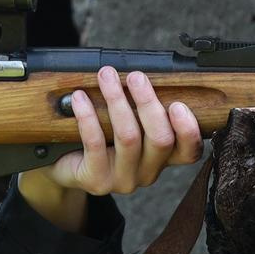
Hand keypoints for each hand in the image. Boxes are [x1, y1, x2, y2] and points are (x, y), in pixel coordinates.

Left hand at [16, 66, 203, 231]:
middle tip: (136, 77)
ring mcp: (123, 180)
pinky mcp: (97, 180)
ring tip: (106, 76)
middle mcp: (148, 173)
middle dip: (149, 103)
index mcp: (162, 158)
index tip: (178, 104)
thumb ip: (141, 108)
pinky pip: (95, 144)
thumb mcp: (127, 123)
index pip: (189, 152)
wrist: (65, 166)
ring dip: (118, 101)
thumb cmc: (101, 138)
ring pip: (129, 138)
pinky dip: (88, 116)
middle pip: (161, 140)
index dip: (188, 130)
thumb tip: (143, 73)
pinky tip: (80, 97)